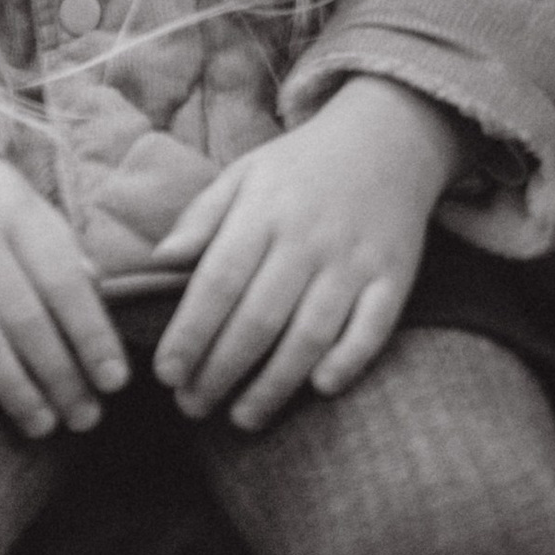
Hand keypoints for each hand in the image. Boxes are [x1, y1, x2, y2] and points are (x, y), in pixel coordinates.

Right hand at [0, 79, 128, 440]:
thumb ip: (55, 238)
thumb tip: (98, 290)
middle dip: (60, 376)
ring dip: (14, 387)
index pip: (63, 279)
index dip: (92, 334)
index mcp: (13, 206)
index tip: (114, 381)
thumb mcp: (14, 191)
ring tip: (41, 423)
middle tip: (85, 419)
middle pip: (24, 317)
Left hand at [148, 76, 461, 430]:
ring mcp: (353, 260)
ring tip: (241, 417)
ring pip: (311, 335)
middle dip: (220, 370)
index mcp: (263, 211)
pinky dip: (347, 361)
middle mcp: (307, 238)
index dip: (190, 332)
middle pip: (259, 318)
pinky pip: (372, 329)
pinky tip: (319, 389)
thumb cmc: (302, 166)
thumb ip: (202, 216)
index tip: (166, 373)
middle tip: (191, 406)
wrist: (387, 138)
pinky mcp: (394, 277)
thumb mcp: (245, 173)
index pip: (218, 281)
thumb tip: (160, 260)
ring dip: (274, 384)